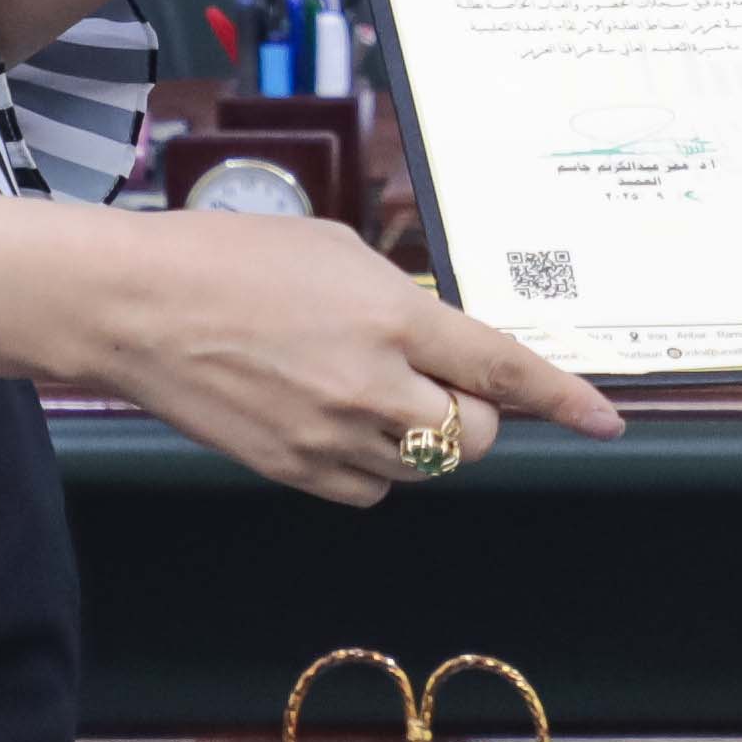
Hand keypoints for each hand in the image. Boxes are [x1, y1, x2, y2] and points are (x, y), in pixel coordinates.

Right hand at [86, 206, 625, 504]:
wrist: (137, 306)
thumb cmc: (231, 258)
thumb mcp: (338, 252)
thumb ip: (402, 302)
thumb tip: (440, 339)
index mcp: (393, 317)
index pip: (502, 370)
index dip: (564, 400)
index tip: (605, 420)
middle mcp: (372, 387)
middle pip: (472, 439)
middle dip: (474, 416)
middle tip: (440, 383)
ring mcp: (331, 438)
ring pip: (422, 467)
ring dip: (419, 437)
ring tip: (368, 390)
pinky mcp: (294, 472)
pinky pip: (369, 489)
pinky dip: (372, 463)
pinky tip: (334, 419)